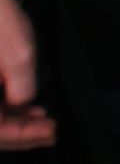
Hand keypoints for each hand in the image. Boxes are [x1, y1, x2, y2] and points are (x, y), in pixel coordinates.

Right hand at [0, 0, 53, 150]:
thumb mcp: (14, 41)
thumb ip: (18, 72)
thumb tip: (24, 100)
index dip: (20, 136)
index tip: (50, 131)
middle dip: (20, 135)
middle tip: (52, 132)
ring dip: (16, 125)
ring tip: (46, 122)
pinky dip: (9, 112)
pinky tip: (31, 109)